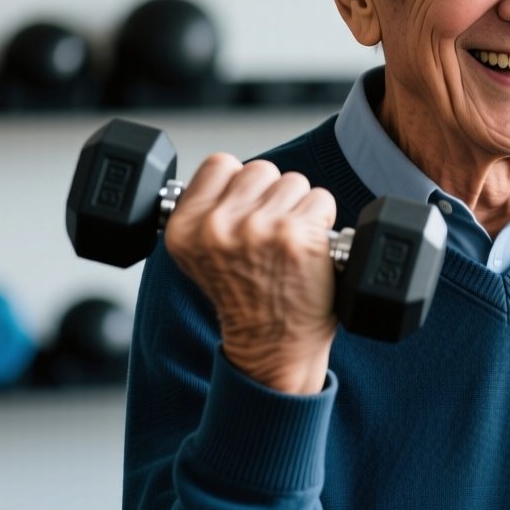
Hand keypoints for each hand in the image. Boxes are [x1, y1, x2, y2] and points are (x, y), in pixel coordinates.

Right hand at [163, 155, 339, 394]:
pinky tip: (311, 246)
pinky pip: (322, 199)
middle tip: (273, 233)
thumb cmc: (246, 300)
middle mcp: (217, 226)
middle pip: (261, 169)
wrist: (270, 344)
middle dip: (273, 195)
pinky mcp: (297, 236)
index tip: (249, 208)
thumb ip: (209, 212)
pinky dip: (324, 219)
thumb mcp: (201, 254)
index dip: (241, 183)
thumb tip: (236, 175)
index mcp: (185, 227)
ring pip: (294, 182)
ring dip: (300, 207)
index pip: (219, 164)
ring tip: (290, 242)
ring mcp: (258, 229)